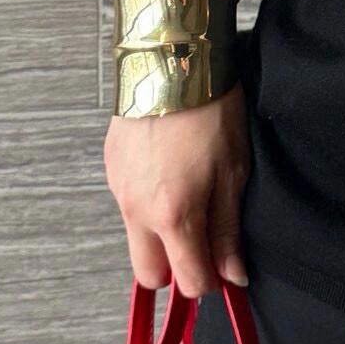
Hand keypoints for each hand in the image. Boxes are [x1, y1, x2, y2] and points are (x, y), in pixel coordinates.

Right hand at [104, 85, 250, 295]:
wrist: (171, 61)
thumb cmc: (212, 113)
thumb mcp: (234, 173)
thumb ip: (227, 230)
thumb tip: (233, 275)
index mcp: (173, 216)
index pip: (188, 281)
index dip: (210, 280)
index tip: (225, 265)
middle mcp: (137, 211)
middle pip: (149, 275)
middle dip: (176, 269)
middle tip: (203, 242)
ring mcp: (118, 190)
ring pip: (136, 240)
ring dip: (160, 238)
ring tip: (190, 200)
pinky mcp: (111, 170)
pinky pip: (128, 208)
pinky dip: (147, 208)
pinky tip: (170, 177)